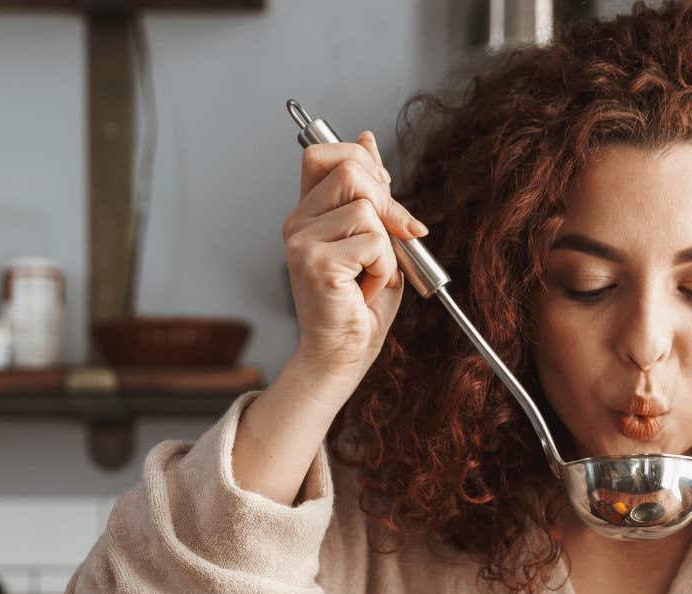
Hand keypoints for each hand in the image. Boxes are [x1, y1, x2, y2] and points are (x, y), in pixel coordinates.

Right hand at [282, 130, 427, 384]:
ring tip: (372, 274)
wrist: (342, 355)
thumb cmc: (359, 305)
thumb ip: (371, 192)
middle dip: (387, 202)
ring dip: (387, 246)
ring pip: (366, 208)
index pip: (323, 153)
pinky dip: (384, 268)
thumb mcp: (374, 237)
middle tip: (394, 239)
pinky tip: (367, 289)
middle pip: (350, 170)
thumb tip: (367, 139)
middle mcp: (297, 222)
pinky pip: (373, 242)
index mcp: (307, 212)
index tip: (383, 196)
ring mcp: (301, 242)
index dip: (361, 162)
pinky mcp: (315, 263)